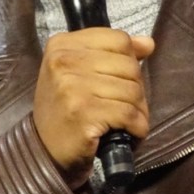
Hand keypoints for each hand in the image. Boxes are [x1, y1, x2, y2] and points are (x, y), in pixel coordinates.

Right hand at [33, 28, 153, 188]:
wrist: (46, 153)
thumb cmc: (66, 112)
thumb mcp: (81, 74)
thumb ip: (114, 54)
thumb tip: (148, 43)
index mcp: (62, 45)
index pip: (118, 39)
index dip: (130, 62)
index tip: (119, 81)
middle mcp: (63, 61)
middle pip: (129, 65)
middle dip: (136, 89)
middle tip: (123, 107)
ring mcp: (71, 87)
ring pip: (133, 90)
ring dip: (138, 111)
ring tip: (124, 122)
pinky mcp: (83, 113)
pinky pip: (129, 114)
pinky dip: (137, 127)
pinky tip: (127, 133)